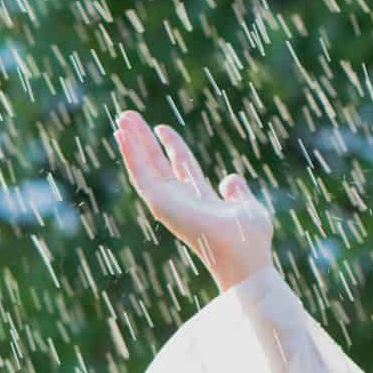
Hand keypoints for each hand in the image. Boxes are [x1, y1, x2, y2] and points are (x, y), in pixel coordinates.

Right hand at [115, 110, 274, 289]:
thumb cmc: (249, 240)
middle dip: (144, 140)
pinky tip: (123, 135)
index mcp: (201, 199)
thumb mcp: (247, 207)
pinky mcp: (160, 204)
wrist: (244, 256)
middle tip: (128, 116)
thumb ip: (238, 193)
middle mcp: (181, 201)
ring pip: (145, 167)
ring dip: (132, 143)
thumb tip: (231, 178)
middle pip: (158, 164)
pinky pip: (141, 175)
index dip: (172, 146)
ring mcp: (169, 203)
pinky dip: (131, 155)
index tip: (162, 127)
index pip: (181, 167)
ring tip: (122, 118)